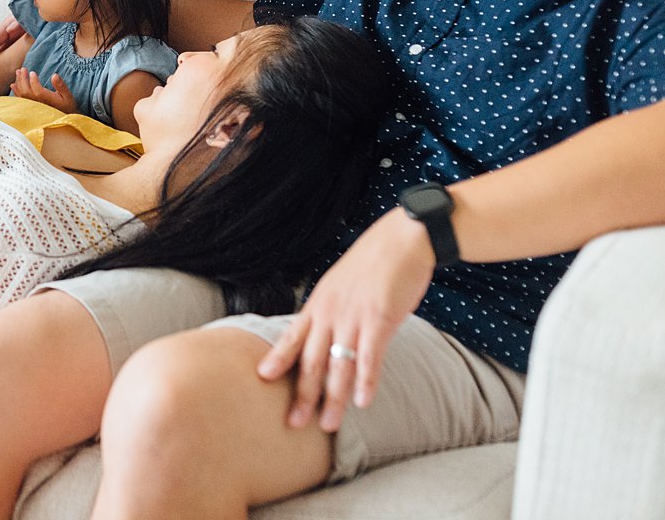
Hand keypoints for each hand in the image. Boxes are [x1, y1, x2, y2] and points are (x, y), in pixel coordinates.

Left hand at [11, 69, 76, 111]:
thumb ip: (61, 86)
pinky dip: (16, 91)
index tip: (32, 72)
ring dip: (19, 83)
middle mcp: (39, 104)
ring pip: (22, 95)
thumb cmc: (67, 105)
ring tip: (17, 72)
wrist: (64, 118)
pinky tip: (13, 84)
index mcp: (48, 100)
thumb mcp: (67, 95)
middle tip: (22, 69)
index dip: (33, 81)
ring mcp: (34, 106)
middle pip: (27, 92)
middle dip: (23, 79)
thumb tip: (54, 75)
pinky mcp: (31, 107)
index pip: (38, 91)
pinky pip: (21, 100)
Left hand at [256, 209, 434, 432]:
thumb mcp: (342, 286)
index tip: (261, 379)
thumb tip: (328, 337)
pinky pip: (370, 357)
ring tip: (329, 425)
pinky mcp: (380, 318)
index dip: (277, 359)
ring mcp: (354, 316)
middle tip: (293, 423)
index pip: (291, 336)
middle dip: (301, 394)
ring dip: (333, 398)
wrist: (403, 240)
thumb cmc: (375, 264)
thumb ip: (333, 312)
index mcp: (319, 303)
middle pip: (310, 360)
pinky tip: (363, 403)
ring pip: (338, 366)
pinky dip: (366, 381)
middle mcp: (330, 312)